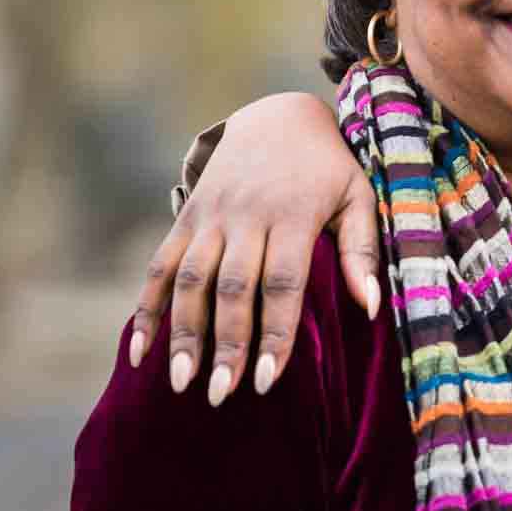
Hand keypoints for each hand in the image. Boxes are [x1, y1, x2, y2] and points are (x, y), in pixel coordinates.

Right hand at [129, 92, 379, 404]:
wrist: (279, 116)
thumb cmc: (329, 166)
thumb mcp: (359, 196)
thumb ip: (363, 249)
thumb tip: (370, 306)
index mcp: (295, 214)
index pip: (284, 283)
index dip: (274, 332)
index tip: (268, 381)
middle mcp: (247, 215)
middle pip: (232, 287)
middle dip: (225, 343)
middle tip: (220, 394)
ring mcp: (211, 215)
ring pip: (190, 279)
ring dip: (183, 332)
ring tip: (180, 382)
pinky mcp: (186, 214)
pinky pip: (159, 265)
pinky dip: (147, 307)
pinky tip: (141, 351)